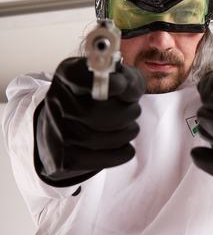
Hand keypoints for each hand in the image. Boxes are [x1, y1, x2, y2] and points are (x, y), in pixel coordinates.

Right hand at [34, 58, 145, 186]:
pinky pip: (97, 159)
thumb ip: (127, 78)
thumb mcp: (117, 79)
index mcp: (67, 75)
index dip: (105, 82)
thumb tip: (128, 89)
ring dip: (125, 134)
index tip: (122, 85)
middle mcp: (56, 100)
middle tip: (135, 111)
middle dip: (124, 113)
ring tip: (132, 128)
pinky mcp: (62, 158)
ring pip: (95, 138)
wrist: (70, 130)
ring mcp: (56, 131)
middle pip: (92, 113)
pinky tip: (126, 147)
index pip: (80, 76)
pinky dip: (120, 153)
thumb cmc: (101, 99)